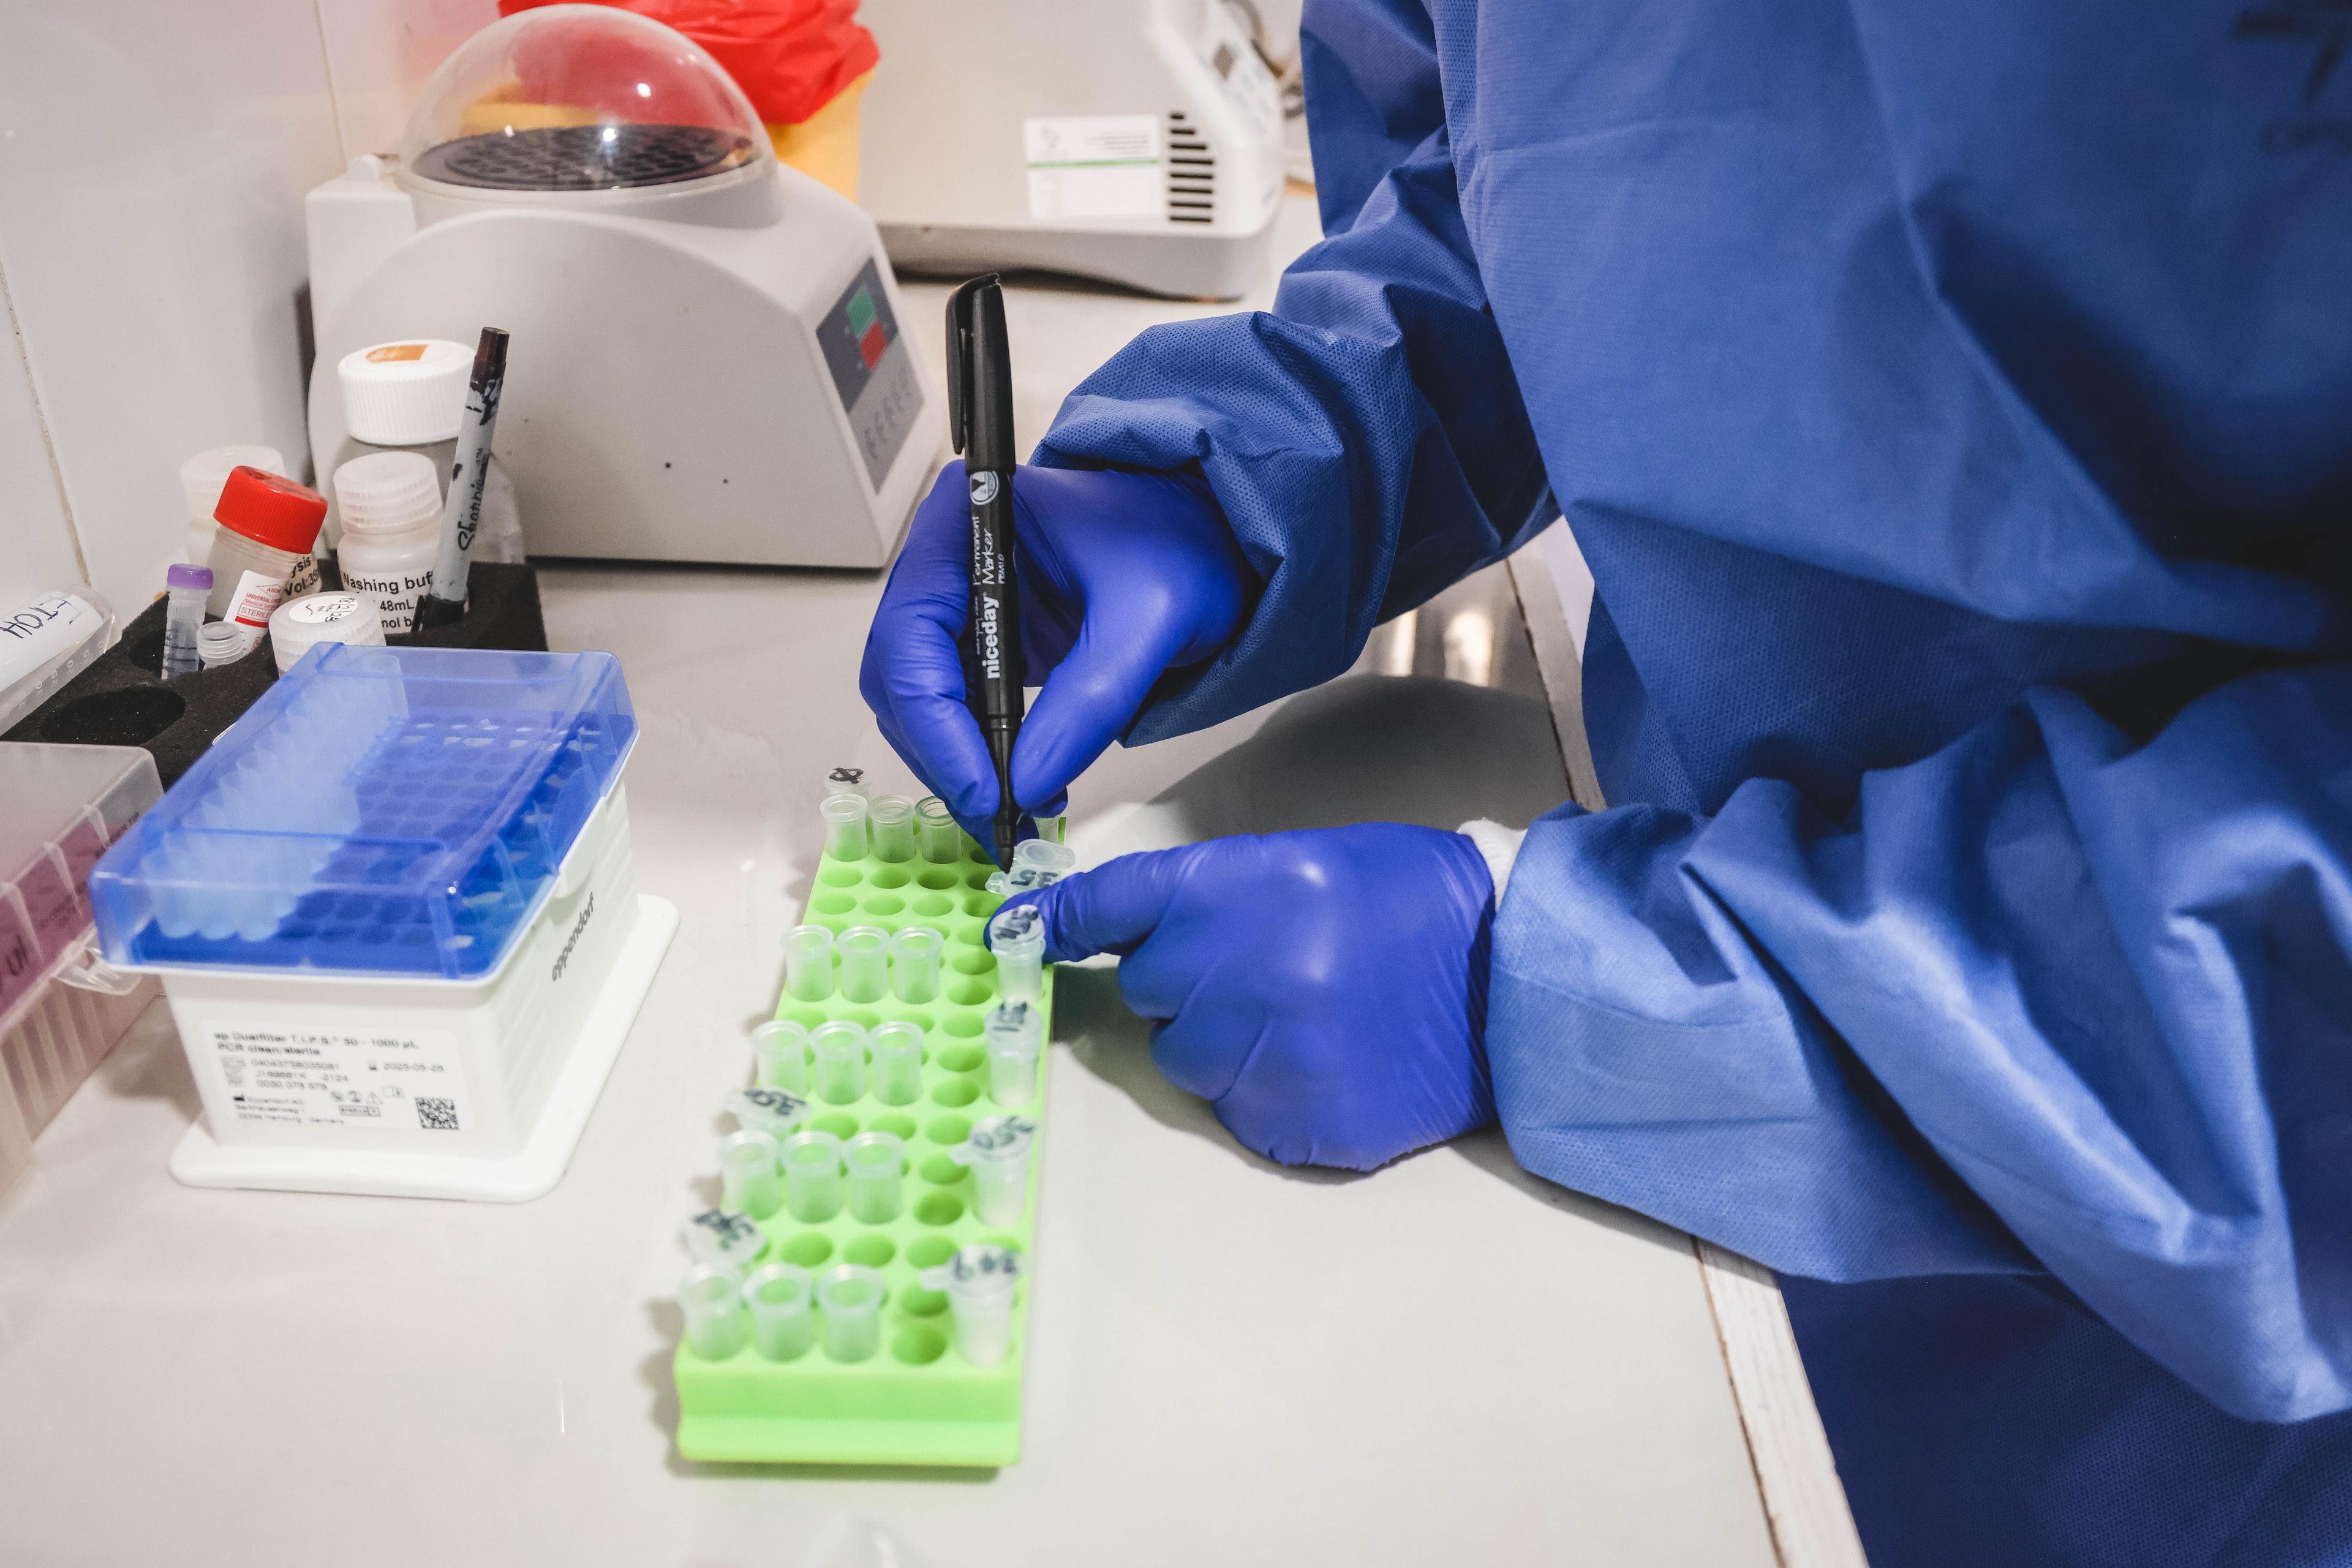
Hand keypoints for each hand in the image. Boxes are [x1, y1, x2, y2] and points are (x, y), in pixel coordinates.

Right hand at [861, 462, 1250, 830]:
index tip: (980, 786)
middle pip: (900, 673)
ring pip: (918, 701)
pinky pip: (956, 709)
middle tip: (993, 814)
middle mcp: (949, 559)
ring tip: (1012, 810)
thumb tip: (1025, 785)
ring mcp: (961, 603)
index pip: (910, 633)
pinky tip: (1020, 787)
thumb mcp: (1150, 620)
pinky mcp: (984, 641)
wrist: (1209, 536)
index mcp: (970, 522)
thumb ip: (1091, 701)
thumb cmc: (1181, 545)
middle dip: (941, 752)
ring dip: (955, 763)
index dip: (934, 721)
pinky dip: (978, 755)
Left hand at [998, 825, 1496, 1169]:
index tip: (1024, 935)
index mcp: (1242, 890)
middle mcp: (1242, 973)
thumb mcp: (1305, 863)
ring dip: (1223, 1044)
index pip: (1112, 907)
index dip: (1064, 923)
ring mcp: (1269, 1056)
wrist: (1513, 978)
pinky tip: (1326, 1060)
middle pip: (1149, 993)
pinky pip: (1238, 1114)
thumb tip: (1104, 929)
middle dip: (1186, 983)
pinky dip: (1268, 1093)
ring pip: (1186, 1062)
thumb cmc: (1411, 907)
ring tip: (1302, 1017)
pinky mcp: (1297, 1123)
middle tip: (1259, 970)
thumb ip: (1204, 895)